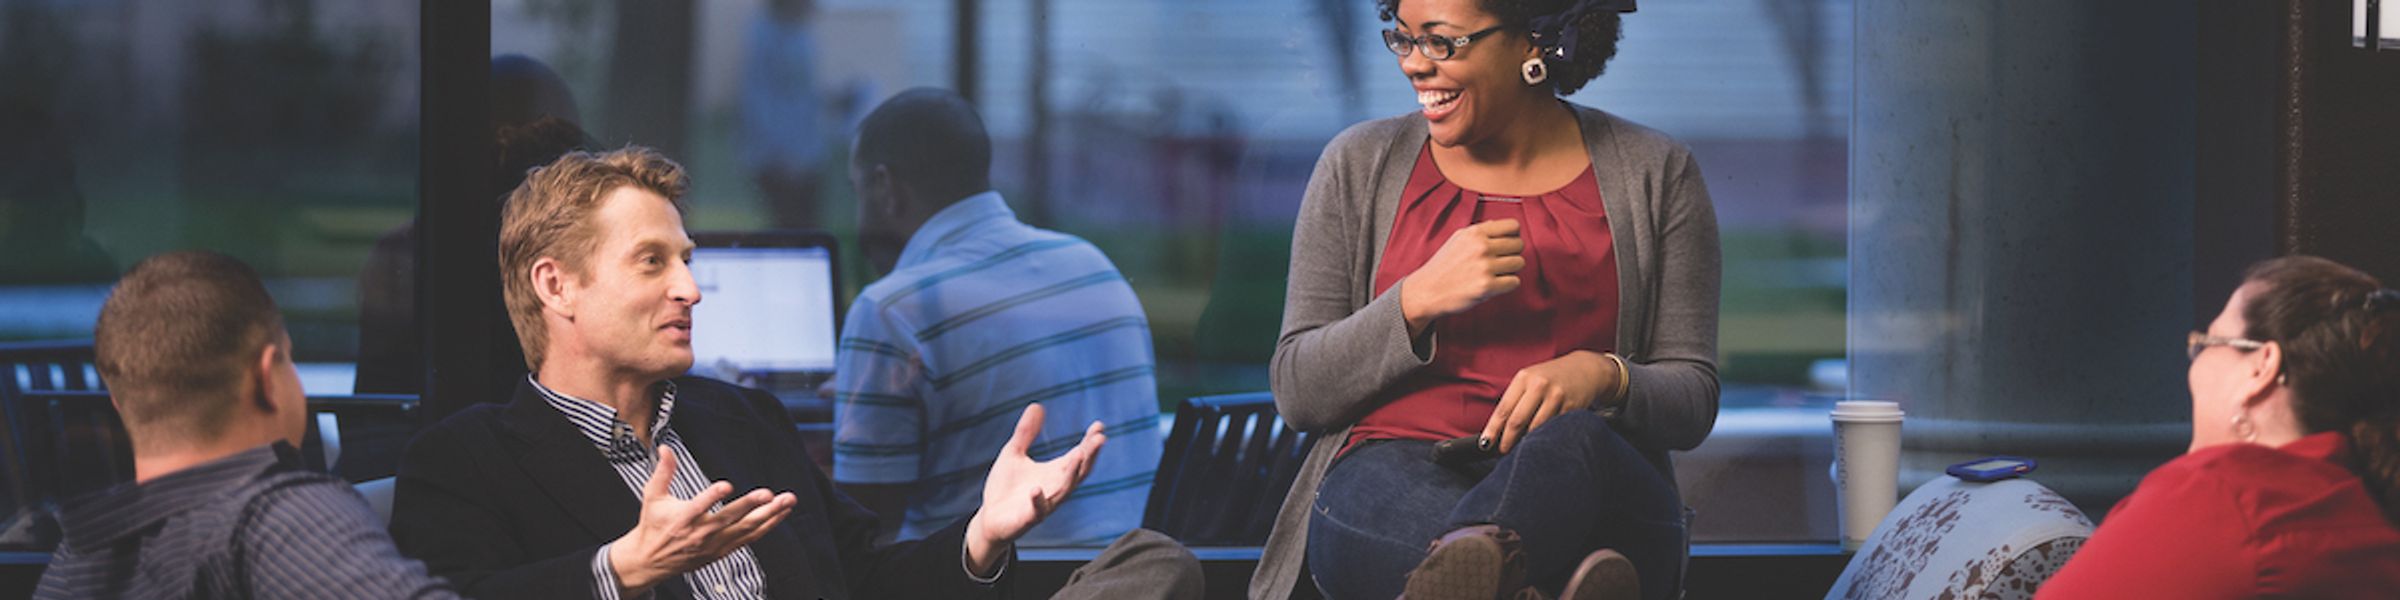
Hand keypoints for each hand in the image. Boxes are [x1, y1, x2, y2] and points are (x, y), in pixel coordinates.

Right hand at [608, 446, 797, 593]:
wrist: (652, 560)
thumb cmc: (654, 525)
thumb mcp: (653, 497)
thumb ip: (663, 472)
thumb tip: (665, 447)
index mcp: (682, 519)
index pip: (698, 507)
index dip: (712, 497)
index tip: (726, 485)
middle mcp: (701, 533)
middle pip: (730, 519)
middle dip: (751, 506)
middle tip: (770, 494)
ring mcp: (714, 544)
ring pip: (746, 529)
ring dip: (769, 515)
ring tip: (787, 500)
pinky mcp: (723, 550)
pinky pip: (750, 538)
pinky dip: (768, 526)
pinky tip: (781, 513)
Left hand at [965, 403, 1105, 574]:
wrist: (990, 519)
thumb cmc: (1005, 488)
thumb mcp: (1014, 453)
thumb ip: (1026, 432)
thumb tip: (1037, 405)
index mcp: (1055, 473)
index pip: (1079, 456)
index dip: (1090, 442)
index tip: (1099, 425)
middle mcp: (1055, 488)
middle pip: (1079, 471)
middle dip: (1090, 455)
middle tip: (1100, 438)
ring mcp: (1044, 504)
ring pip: (1064, 490)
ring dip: (1072, 473)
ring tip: (1080, 454)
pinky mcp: (1028, 518)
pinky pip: (1037, 511)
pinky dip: (1038, 500)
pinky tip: (1036, 489)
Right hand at [1399, 219, 1524, 335]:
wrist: (1427, 290)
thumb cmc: (1443, 266)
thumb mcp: (1457, 239)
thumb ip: (1479, 231)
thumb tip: (1498, 225)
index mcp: (1475, 233)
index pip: (1513, 226)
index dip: (1513, 236)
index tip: (1506, 244)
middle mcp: (1481, 247)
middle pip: (1519, 244)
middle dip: (1513, 253)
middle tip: (1500, 262)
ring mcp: (1484, 267)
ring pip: (1519, 263)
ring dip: (1511, 270)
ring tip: (1496, 274)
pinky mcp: (1487, 287)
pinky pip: (1515, 282)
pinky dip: (1507, 285)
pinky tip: (1495, 284)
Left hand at [1481, 351, 1615, 453]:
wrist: (1585, 369)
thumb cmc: (1551, 377)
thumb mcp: (1530, 380)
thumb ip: (1515, 399)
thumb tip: (1498, 429)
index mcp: (1524, 378)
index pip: (1503, 409)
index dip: (1493, 429)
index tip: (1485, 444)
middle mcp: (1539, 385)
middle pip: (1517, 421)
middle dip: (1507, 440)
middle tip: (1503, 451)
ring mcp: (1556, 397)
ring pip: (1535, 428)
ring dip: (1525, 442)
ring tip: (1519, 449)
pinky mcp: (1571, 408)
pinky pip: (1552, 429)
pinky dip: (1543, 438)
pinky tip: (1539, 441)